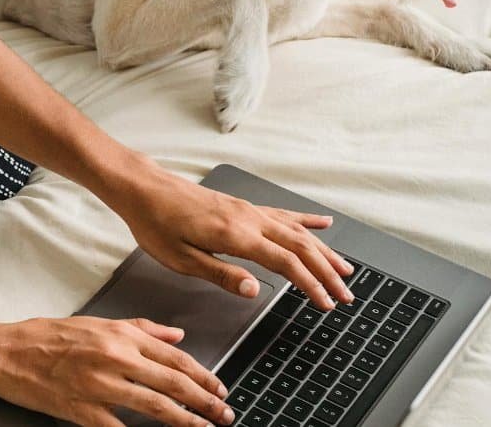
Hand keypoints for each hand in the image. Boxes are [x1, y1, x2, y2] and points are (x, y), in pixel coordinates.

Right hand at [0, 316, 233, 426]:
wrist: (6, 351)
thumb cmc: (48, 336)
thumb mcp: (99, 322)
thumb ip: (143, 328)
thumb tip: (177, 334)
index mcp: (122, 335)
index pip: (175, 356)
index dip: (203, 375)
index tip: (219, 388)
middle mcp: (116, 358)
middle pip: (173, 382)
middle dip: (205, 400)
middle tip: (225, 413)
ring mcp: (101, 386)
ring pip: (156, 406)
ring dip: (187, 421)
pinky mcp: (84, 410)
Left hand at [102, 159, 354, 309]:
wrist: (143, 188)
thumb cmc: (155, 223)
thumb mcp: (180, 258)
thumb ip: (221, 274)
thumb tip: (255, 290)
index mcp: (234, 235)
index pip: (285, 262)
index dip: (311, 285)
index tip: (327, 303)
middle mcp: (247, 218)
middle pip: (300, 246)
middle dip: (327, 272)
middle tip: (347, 294)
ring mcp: (247, 209)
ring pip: (296, 230)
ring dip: (324, 250)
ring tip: (346, 268)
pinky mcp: (241, 206)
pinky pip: (282, 214)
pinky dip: (306, 220)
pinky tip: (323, 222)